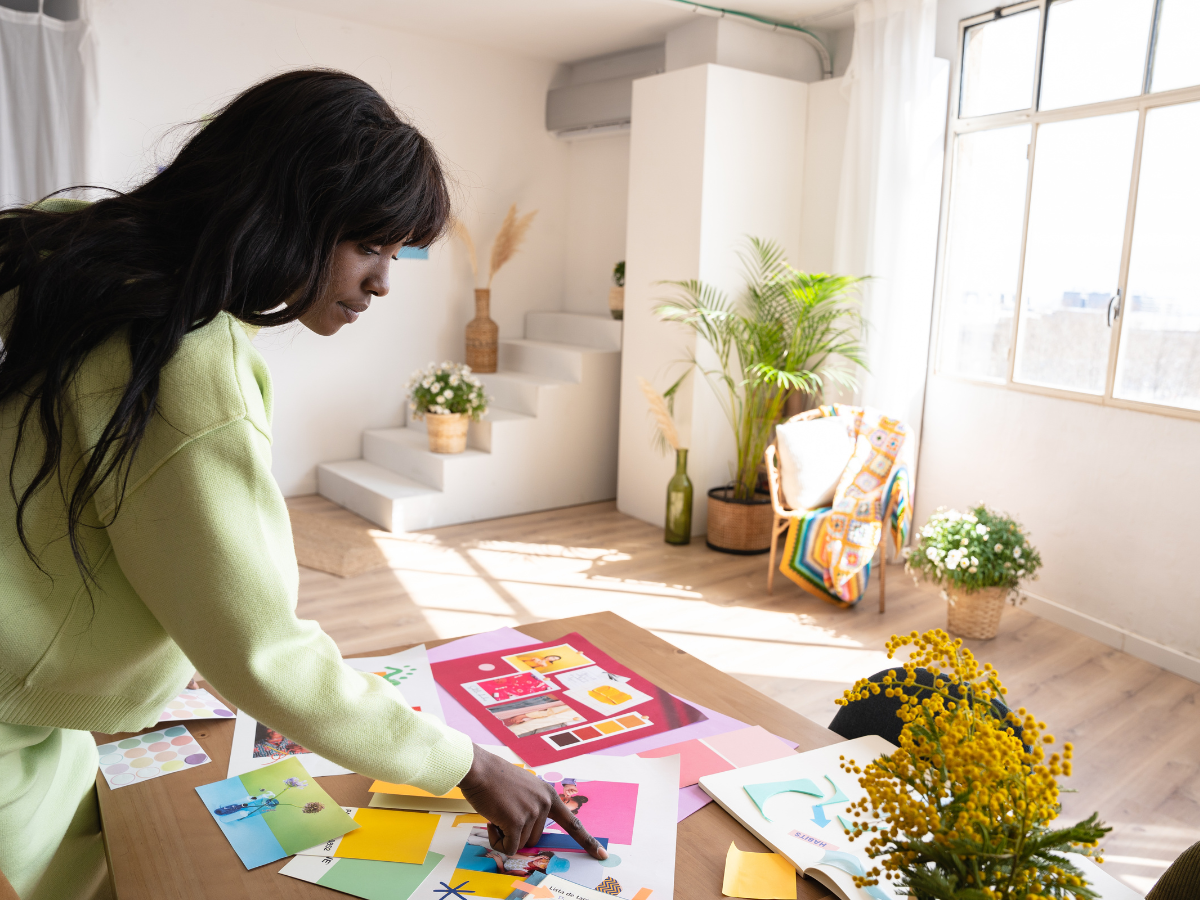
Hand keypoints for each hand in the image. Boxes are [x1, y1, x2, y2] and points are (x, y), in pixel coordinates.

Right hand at [457, 744, 607, 859]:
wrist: (478, 768)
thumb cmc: (493, 778)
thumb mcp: (522, 789)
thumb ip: (531, 808)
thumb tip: (527, 835)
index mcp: (548, 794)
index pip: (573, 822)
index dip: (587, 841)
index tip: (602, 855)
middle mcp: (545, 803)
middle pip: (535, 838)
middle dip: (516, 833)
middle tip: (502, 813)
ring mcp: (533, 812)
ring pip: (520, 844)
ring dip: (504, 835)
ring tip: (496, 812)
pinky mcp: (517, 821)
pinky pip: (508, 847)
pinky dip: (497, 841)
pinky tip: (491, 821)